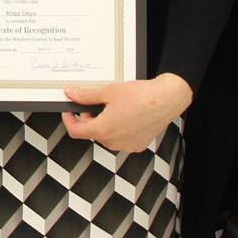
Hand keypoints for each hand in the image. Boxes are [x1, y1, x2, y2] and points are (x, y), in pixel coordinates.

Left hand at [60, 73, 191, 153]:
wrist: (168, 99)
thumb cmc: (142, 96)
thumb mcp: (108, 92)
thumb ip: (86, 95)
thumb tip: (71, 93)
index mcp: (104, 130)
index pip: (76, 131)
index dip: (69, 120)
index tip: (70, 111)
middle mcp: (114, 142)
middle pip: (92, 133)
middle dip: (89, 118)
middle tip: (96, 103)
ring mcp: (126, 146)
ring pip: (106, 136)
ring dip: (104, 124)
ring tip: (114, 107)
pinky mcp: (137, 145)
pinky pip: (121, 139)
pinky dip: (118, 128)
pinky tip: (127, 114)